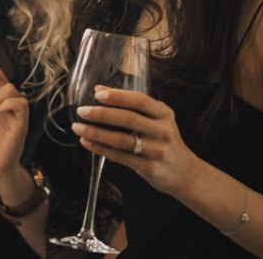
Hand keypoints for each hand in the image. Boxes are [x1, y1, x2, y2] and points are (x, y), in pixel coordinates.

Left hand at [71, 86, 197, 195]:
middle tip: (81, 111)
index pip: (140, 100)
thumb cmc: (162, 139)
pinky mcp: (151, 168)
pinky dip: (101, 149)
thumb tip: (99, 89)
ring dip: (97, 133)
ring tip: (78, 127)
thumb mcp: (154, 118)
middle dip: (102, 114)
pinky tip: (87, 142)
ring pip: (122, 140)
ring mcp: (158, 150)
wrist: (183, 172)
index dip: (118, 96)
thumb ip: (129, 103)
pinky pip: (121, 157)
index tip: (98, 94)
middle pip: (129, 119)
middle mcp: (163, 130)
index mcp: (163, 113)